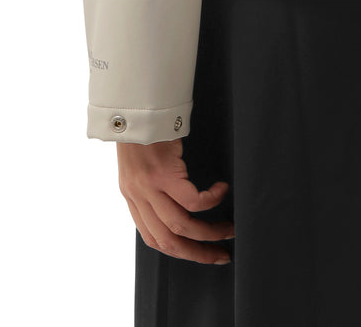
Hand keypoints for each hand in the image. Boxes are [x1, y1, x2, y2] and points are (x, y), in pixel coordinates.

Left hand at [117, 139, 233, 264]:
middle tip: (220, 255)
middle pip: (168, 241)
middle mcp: (138, 197)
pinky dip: (210, 200)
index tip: (200, 254)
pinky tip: (221, 189)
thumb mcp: (140, 164)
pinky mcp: (162, 174)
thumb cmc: (142, 128)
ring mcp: (149, 188)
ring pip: (182, 226)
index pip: (153, 239)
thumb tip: (176, 204)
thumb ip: (152, 186)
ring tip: (228, 227)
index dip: (179, 251)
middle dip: (198, 253)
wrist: (133, 105)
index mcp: (132, 198)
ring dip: (209, 232)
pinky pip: (192, 200)